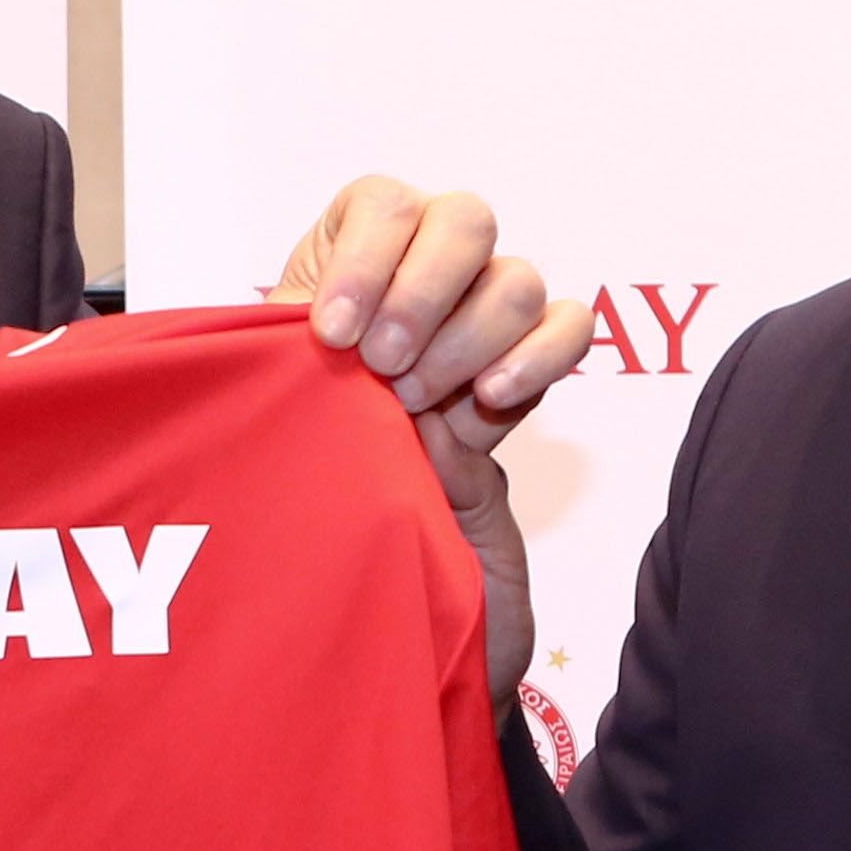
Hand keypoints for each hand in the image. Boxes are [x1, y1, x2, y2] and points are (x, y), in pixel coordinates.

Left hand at [268, 178, 591, 703]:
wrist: (391, 646)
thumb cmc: (321, 549)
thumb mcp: (283, 455)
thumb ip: (293, 391)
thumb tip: (286, 340)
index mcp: (342, 297)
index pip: (380, 204)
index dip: (364, 255)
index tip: (331, 335)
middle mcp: (414, 310)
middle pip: (460, 220)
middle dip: (421, 290)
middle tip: (385, 369)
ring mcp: (476, 350)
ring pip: (513, 276)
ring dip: (469, 335)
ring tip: (424, 408)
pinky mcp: (529, 396)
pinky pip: (568, 329)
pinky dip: (539, 355)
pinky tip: (490, 402)